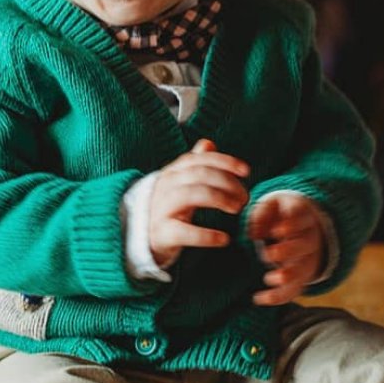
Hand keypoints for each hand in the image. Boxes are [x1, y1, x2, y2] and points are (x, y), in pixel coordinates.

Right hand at [148, 139, 249, 267]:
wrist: (137, 237)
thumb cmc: (166, 208)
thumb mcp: (178, 183)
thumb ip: (195, 164)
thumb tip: (208, 143)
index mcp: (173, 172)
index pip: (200, 160)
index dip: (225, 162)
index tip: (246, 171)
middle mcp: (166, 186)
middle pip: (199, 174)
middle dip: (227, 182)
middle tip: (244, 197)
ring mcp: (162, 208)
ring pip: (192, 195)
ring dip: (220, 199)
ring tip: (236, 209)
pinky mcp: (162, 233)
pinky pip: (185, 232)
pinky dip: (207, 235)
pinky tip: (224, 239)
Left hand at [247, 193, 325, 305]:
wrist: (300, 223)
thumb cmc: (279, 213)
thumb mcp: (271, 205)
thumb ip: (262, 214)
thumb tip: (254, 234)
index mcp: (303, 216)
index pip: (301, 219)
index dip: (292, 225)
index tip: (277, 231)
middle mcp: (309, 238)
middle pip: (304, 246)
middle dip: (288, 251)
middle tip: (269, 254)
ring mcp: (307, 259)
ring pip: (303, 269)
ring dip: (288, 275)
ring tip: (269, 279)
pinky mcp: (301, 276)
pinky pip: (294, 289)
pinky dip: (278, 296)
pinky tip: (258, 298)